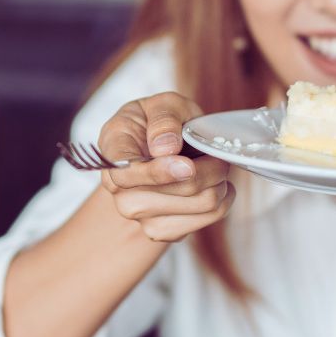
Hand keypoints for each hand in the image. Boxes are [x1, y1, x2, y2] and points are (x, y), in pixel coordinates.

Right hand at [97, 92, 234, 242]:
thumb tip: (166, 148)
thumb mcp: (163, 104)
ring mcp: (139, 214)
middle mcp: (119, 189)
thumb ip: (163, 119)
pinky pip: (208, 219)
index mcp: (113, 150)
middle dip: (209, 167)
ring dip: (220, 181)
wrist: (155, 153)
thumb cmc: (159, 124)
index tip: (187, 165)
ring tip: (216, 165)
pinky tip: (215, 185)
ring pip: (200, 204)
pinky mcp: (162, 232)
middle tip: (214, 153)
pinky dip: (223, 200)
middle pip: (176, 190)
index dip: (159, 173)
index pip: (127, 173)